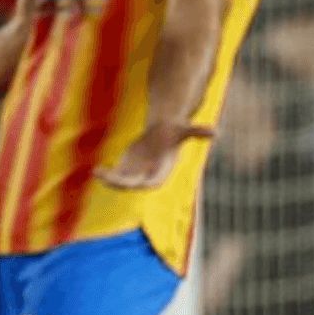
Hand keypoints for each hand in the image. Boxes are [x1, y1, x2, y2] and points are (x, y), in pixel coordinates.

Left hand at [95, 121, 215, 189]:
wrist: (162, 132)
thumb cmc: (174, 131)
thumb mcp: (184, 130)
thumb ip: (198, 132)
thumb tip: (217, 131)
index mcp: (162, 170)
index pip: (153, 182)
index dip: (144, 183)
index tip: (135, 183)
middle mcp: (148, 175)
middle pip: (134, 184)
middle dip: (122, 183)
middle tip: (109, 179)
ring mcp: (136, 173)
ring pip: (121, 182)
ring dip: (110, 181)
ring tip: (99, 173)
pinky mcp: (127, 168)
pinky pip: (114, 176)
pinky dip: (105, 175)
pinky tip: (96, 170)